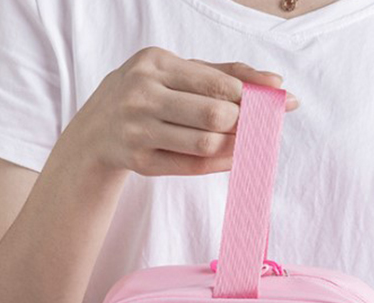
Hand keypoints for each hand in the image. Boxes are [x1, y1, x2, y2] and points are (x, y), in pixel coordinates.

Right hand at [65, 46, 298, 176]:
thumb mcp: (176, 73)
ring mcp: (139, 130)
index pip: (217, 83)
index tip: (273, 104)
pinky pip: (192, 166)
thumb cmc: (148, 94)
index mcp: (155, 64)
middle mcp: (143, 94)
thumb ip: (225, 74)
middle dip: (244, 123)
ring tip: (247, 142)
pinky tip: (233, 157)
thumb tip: (276, 84)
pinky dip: (221, 163)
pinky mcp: (141, 162)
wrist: (97, 130)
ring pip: (205, 143)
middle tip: (259, 127)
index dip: (250, 98)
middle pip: (214, 115)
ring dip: (235, 146)